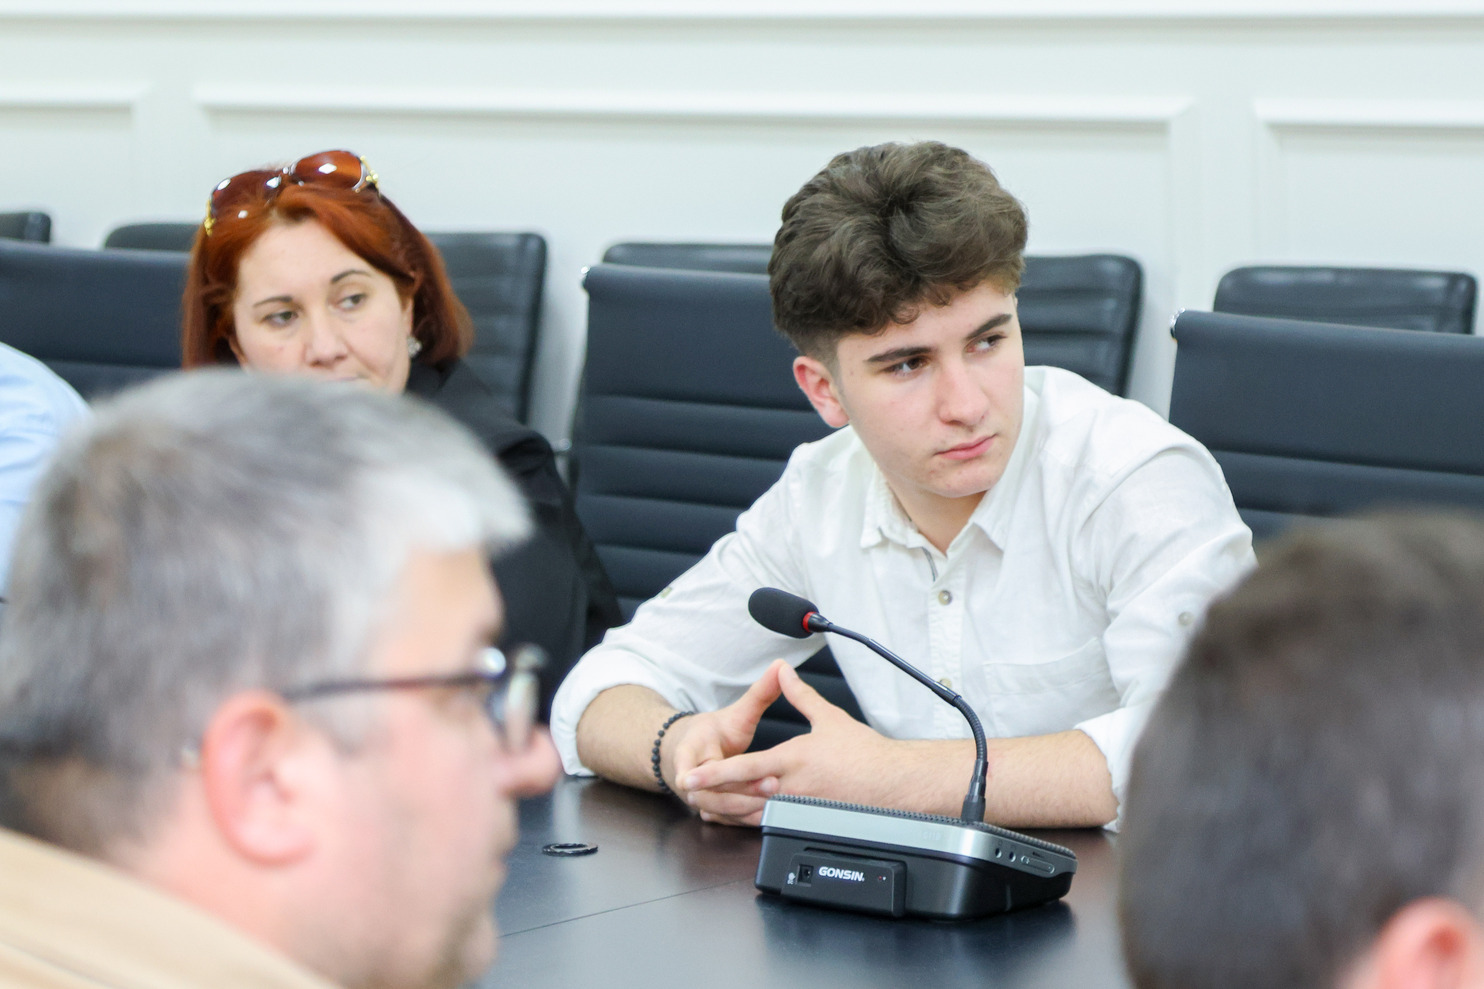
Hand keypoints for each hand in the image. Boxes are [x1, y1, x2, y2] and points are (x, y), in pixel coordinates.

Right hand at [663, 660, 788, 821]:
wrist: (697, 754)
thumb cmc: (714, 733)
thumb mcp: (735, 712)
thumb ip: (760, 693)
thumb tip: (781, 666)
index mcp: (689, 753)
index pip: (689, 767)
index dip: (697, 774)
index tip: (699, 779)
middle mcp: (692, 780)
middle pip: (710, 792)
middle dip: (740, 790)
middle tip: (771, 783)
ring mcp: (702, 798)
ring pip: (720, 811)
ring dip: (746, 808)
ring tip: (775, 800)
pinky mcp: (715, 812)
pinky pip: (729, 820)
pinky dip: (747, 819)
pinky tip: (770, 816)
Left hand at [679, 663, 926, 826]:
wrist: (893, 782)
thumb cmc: (864, 752)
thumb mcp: (828, 717)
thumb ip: (799, 694)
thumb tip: (783, 672)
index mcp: (792, 760)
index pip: (744, 768)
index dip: (714, 773)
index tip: (691, 776)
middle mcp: (791, 787)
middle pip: (742, 794)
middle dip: (712, 795)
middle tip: (689, 792)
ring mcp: (799, 808)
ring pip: (755, 813)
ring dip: (729, 810)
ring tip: (707, 805)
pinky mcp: (809, 820)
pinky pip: (774, 824)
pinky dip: (753, 821)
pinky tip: (741, 816)